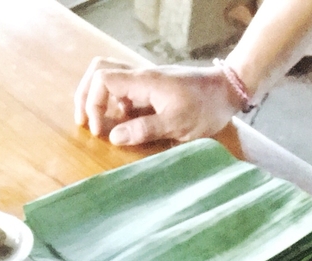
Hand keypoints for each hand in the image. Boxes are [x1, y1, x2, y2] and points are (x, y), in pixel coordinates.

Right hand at [74, 59, 241, 144]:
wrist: (228, 91)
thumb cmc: (206, 107)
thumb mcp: (176, 124)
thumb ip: (143, 130)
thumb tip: (113, 137)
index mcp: (144, 81)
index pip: (102, 80)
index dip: (92, 104)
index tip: (98, 130)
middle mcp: (140, 77)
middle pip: (99, 71)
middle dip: (85, 96)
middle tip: (83, 123)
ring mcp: (145, 81)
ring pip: (109, 78)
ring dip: (97, 99)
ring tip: (96, 123)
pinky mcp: (150, 89)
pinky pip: (123, 90)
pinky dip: (113, 104)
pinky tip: (118, 124)